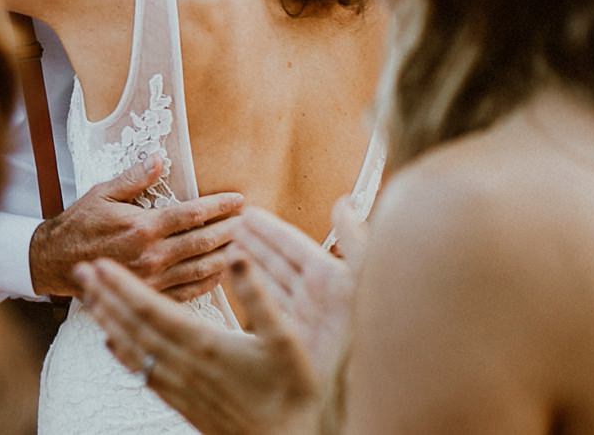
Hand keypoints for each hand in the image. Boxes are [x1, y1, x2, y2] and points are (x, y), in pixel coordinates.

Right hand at [30, 158, 243, 300]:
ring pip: (201, 269)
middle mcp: (152, 255)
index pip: (192, 214)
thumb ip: (135, 178)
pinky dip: (209, 283)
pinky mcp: (149, 295)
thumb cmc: (80, 223)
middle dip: (232, 230)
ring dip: (227, 257)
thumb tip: (160, 158)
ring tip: (249, 246)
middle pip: (204, 241)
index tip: (240, 200)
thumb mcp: (103, 192)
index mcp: (143, 227)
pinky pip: (187, 292)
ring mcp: (152, 280)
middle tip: (254, 222)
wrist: (56, 262)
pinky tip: (223, 273)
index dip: (220, 206)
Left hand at [77, 254, 323, 434]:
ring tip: (88, 299)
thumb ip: (259, 296)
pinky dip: (122, 354)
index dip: (123, 286)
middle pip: (132, 326)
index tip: (100, 265)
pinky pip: (143, 373)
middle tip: (80, 271)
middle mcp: (184, 365)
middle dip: (105, 296)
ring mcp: (180, 385)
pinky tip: (111, 344)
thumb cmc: (291, 392)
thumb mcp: (286, 338)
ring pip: (133, 348)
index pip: (151, 310)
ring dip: (108, 320)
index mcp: (205, 345)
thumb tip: (238, 256)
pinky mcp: (182, 401)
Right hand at [231, 202, 359, 377]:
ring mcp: (304, 318)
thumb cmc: (367, 335)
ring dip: (250, 264)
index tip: (247, 212)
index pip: (292, 245)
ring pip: (271, 283)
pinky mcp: (293, 340)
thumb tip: (343, 203)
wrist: (364, 389)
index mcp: (332, 278)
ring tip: (227, 247)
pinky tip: (236, 283)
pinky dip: (251, 292)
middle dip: (255, 242)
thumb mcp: (363, 280)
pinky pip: (267, 308)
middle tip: (230, 226)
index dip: (269, 228)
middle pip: (278, 261)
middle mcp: (317, 296)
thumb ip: (354, 240)